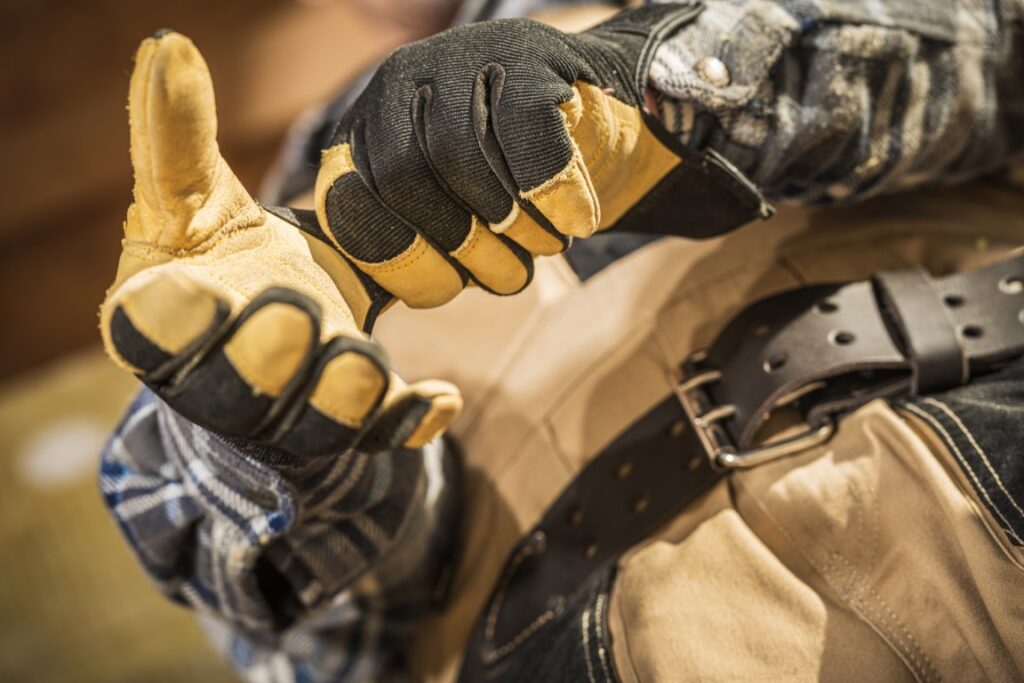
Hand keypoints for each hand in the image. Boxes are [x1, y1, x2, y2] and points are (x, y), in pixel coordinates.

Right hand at [99, 31, 460, 457]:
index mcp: (163, 323)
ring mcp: (285, 410)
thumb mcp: (196, 199)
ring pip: (308, 426)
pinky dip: (407, 421)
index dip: (179, 321)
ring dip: (340, 398)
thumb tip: (166, 46)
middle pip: (236, 394)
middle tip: (302, 316)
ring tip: (369, 363)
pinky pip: (375, 435)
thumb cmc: (220, 258)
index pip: (155, 334)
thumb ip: (180, 137)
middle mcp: (218, 381)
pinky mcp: (344, 420)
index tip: (209, 287)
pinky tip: (442, 400)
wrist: (262, 318)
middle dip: (268, 361)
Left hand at [310, 4, 767, 309]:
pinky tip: (576, 219)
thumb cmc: (522, 187)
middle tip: (510, 272)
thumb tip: (407, 291)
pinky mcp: (526, 52)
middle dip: (459, 243)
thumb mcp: (460, 221)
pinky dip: (553, 190)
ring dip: (511, 222)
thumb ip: (419, 250)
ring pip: (459, 152)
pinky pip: (525, 132)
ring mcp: (462, 56)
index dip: (396, 258)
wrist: (610, 119)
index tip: (448, 288)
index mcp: (369, 130)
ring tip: (547, 244)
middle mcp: (402, 82)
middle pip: (403, 177)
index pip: (349, 201)